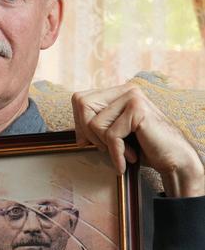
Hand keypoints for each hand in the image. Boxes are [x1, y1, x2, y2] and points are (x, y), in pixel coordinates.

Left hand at [71, 84, 203, 196]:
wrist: (174, 159)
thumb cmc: (142, 148)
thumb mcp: (114, 134)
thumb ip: (95, 126)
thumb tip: (76, 136)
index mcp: (117, 92)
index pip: (79, 99)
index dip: (79, 123)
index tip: (91, 142)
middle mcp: (125, 89)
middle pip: (82, 105)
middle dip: (89, 133)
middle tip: (108, 148)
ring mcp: (132, 97)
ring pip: (94, 123)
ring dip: (106, 145)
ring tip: (125, 151)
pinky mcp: (137, 110)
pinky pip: (110, 136)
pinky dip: (116, 153)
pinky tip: (129, 159)